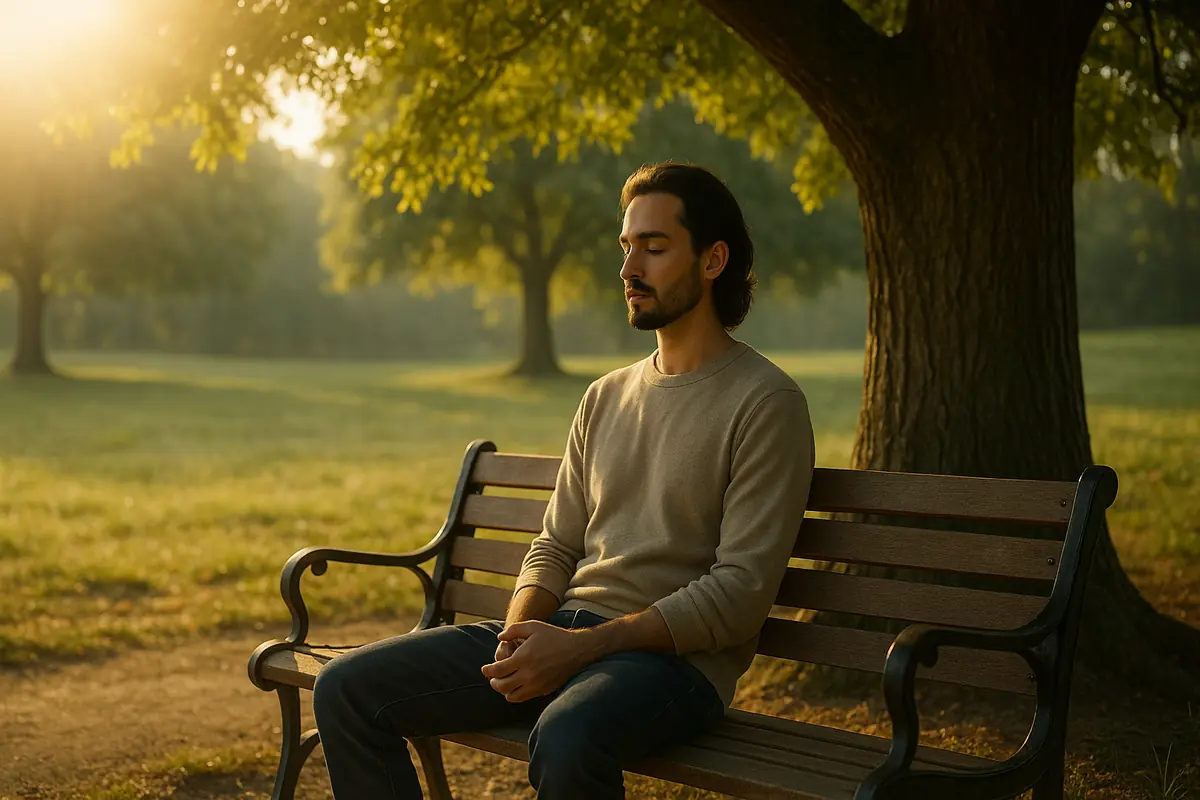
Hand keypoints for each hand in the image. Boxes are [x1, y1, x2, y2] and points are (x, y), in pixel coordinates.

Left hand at [480, 620, 601, 702]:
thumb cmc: (553, 636)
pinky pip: (524, 697)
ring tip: (504, 682)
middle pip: (501, 686)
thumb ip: (513, 630)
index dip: (488, 671)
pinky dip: (516, 693)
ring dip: (504, 690)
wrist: (576, 650)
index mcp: (523, 658)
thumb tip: (499, 638)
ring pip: (511, 696)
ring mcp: (536, 685)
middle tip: (493, 677)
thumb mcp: (532, 626)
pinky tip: (517, 685)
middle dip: (493, 682)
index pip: (497, 671)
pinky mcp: (543, 690)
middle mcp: (528, 674)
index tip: (484, 669)